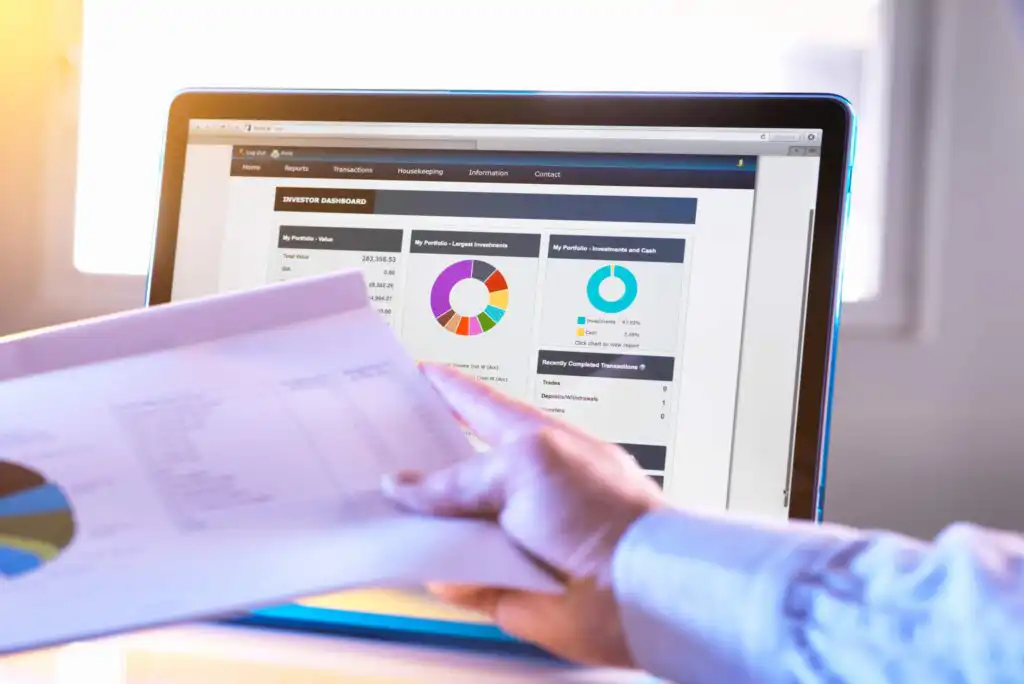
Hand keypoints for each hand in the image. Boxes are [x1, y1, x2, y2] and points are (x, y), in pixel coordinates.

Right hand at [382, 365, 666, 666]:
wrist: (635, 588)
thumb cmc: (603, 513)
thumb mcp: (525, 468)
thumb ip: (460, 478)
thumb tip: (407, 488)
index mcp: (528, 441)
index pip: (477, 405)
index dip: (446, 388)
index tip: (416, 373)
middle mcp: (518, 485)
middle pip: (454, 469)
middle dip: (417, 465)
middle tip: (375, 454)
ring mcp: (510, 532)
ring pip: (446, 524)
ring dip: (419, 523)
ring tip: (380, 511)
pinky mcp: (503, 579)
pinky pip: (453, 573)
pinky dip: (436, 570)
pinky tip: (414, 561)